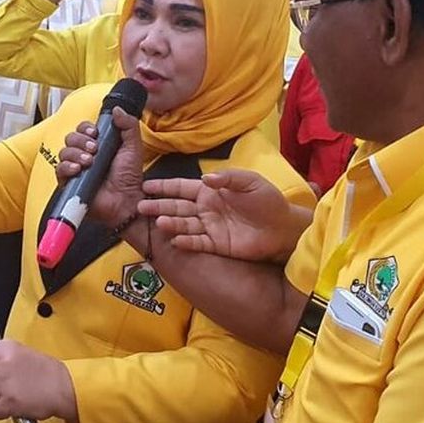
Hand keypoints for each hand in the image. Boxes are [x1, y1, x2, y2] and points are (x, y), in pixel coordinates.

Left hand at [0, 340, 75, 420]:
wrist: (66, 387)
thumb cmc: (47, 373)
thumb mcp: (19, 355)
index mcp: (4, 347)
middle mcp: (1, 361)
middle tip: (12, 384)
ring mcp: (3, 382)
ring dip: (0, 399)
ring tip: (18, 393)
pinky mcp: (8, 401)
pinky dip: (4, 412)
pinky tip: (18, 404)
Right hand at [55, 108, 144, 228]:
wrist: (126, 200)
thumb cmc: (130, 177)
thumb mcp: (133, 147)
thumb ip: (128, 125)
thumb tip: (117, 110)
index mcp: (98, 145)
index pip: (83, 129)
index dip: (86, 128)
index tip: (95, 133)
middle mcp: (84, 155)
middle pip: (71, 138)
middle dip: (81, 140)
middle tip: (94, 149)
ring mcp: (75, 169)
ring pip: (64, 152)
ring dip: (75, 153)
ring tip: (89, 161)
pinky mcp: (69, 183)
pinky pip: (59, 170)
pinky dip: (67, 166)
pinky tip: (78, 169)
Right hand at [138, 169, 308, 261]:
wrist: (283, 228)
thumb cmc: (267, 201)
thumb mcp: (250, 182)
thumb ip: (228, 178)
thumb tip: (206, 178)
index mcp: (210, 192)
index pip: (181, 188)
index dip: (164, 187)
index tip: (145, 186)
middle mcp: (205, 209)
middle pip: (177, 206)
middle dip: (158, 205)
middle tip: (140, 206)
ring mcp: (209, 227)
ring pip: (184, 224)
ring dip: (170, 223)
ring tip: (158, 222)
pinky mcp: (216, 244)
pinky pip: (197, 242)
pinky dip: (186, 241)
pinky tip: (175, 240)